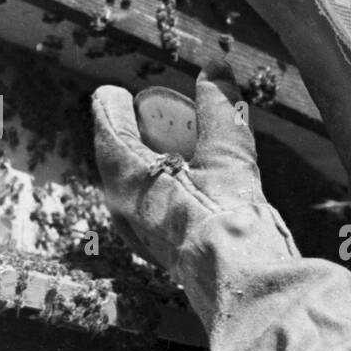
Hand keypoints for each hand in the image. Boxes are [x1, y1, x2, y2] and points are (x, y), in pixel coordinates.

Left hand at [92, 60, 262, 276]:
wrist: (243, 283)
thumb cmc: (228, 216)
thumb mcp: (227, 153)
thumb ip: (219, 107)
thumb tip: (214, 67)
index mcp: (127, 176)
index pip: (107, 127)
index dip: (111, 106)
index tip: (116, 94)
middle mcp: (122, 207)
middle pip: (118, 159)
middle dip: (135, 137)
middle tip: (153, 121)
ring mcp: (137, 235)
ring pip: (133, 190)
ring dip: (151, 168)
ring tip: (178, 157)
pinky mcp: (159, 255)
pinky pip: (150, 214)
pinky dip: (163, 195)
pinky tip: (190, 195)